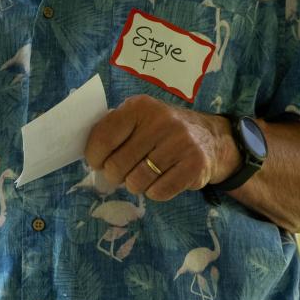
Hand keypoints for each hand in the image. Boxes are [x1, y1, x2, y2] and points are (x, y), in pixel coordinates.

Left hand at [84, 95, 239, 200]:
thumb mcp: (140, 118)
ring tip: (145, 174)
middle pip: (117, 166)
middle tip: (123, 172)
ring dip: (136, 185)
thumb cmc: (163, 131)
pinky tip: (162, 179)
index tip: (98, 162)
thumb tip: (88, 153)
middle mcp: (161, 121)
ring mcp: (180, 143)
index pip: (103, 138)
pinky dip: (155, 192)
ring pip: (136, 182)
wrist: (211, 138)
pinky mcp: (194, 165)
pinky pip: (158, 192)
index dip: (94, 157)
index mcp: (140, 107)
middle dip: (115, 175)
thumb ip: (114, 129)